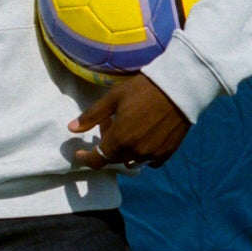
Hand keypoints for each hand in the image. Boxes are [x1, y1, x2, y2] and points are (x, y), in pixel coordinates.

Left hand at [69, 73, 190, 173]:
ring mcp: (153, 154)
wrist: (180, 88)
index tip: (79, 152)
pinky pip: (149, 161)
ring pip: (130, 160)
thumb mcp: (113, 98)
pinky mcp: (167, 152)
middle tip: (109, 123)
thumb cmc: (143, 89)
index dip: (85, 158)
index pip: (97, 160)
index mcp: (119, 140)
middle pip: (113, 158)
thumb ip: (91, 116)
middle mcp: (135, 152)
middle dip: (106, 145)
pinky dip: (141, 153)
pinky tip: (143, 137)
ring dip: (123, 150)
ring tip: (127, 127)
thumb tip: (71, 128)